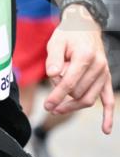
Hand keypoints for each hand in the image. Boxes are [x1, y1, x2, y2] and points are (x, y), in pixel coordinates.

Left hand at [42, 5, 113, 134]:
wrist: (85, 27)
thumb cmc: (68, 35)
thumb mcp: (55, 42)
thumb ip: (53, 58)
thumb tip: (53, 74)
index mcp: (85, 57)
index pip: (70, 83)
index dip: (57, 96)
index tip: (47, 105)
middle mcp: (98, 66)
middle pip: (78, 92)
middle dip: (62, 94)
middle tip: (50, 91)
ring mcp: (104, 73)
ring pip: (89, 99)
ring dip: (73, 106)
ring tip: (56, 108)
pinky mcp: (105, 78)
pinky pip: (109, 100)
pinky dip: (107, 115)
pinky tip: (105, 129)